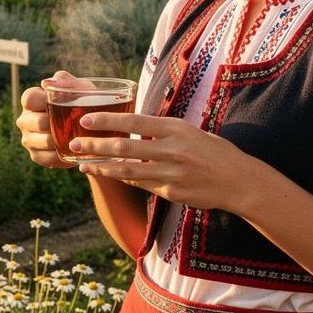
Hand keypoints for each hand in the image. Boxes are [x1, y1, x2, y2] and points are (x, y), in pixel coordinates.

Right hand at [16, 70, 96, 168]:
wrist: (97, 128)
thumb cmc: (85, 102)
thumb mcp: (81, 88)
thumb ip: (66, 81)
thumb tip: (45, 83)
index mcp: (33, 100)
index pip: (29, 98)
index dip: (42, 101)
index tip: (59, 102)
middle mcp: (26, 119)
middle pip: (35, 122)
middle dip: (54, 122)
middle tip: (72, 122)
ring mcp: (29, 138)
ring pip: (40, 141)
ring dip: (58, 140)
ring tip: (75, 138)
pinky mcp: (37, 155)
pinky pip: (46, 158)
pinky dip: (60, 156)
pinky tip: (72, 152)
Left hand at [72, 111, 257, 212]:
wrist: (239, 181)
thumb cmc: (214, 152)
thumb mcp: (191, 131)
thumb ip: (163, 130)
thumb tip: (133, 126)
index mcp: (176, 129)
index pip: (134, 120)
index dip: (107, 121)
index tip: (86, 119)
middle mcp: (172, 150)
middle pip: (125, 146)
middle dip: (95, 145)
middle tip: (73, 143)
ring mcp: (171, 174)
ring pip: (127, 170)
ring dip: (101, 167)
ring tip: (82, 165)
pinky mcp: (171, 193)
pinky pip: (141, 185)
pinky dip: (123, 179)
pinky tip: (108, 175)